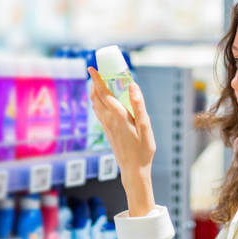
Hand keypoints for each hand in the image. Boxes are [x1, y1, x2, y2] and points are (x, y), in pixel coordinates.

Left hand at [88, 67, 155, 216]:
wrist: (133, 170)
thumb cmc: (142, 151)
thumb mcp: (145, 127)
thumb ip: (138, 105)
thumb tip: (132, 86)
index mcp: (118, 116)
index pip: (104, 93)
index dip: (97, 79)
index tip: (91, 68)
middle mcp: (109, 120)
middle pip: (96, 98)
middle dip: (94, 83)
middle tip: (97, 72)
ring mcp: (107, 127)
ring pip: (95, 105)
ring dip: (95, 93)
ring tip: (98, 83)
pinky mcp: (108, 132)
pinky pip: (99, 113)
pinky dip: (98, 102)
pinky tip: (103, 102)